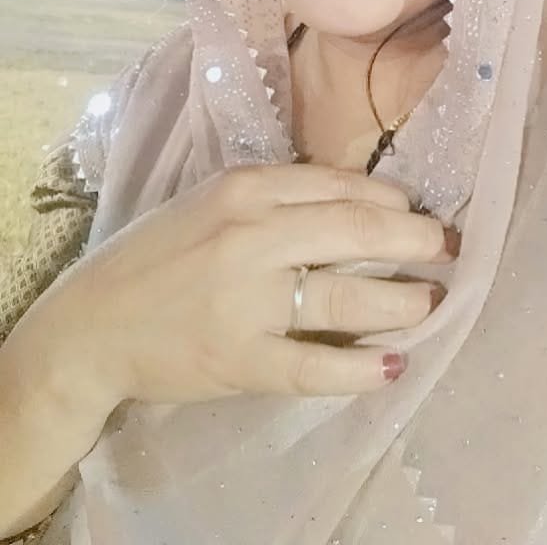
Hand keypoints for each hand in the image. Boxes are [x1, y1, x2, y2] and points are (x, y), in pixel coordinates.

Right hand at [49, 164, 456, 406]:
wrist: (94, 324)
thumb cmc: (158, 255)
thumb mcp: (212, 202)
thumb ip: (277, 197)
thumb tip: (359, 203)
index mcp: (246, 188)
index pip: (341, 185)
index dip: (393, 200)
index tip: (418, 211)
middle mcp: (252, 235)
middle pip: (358, 230)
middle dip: (416, 240)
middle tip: (447, 250)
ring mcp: (248, 300)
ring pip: (348, 295)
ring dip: (403, 301)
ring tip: (429, 304)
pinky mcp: (242, 358)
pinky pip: (317, 363)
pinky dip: (361, 366)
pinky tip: (391, 365)